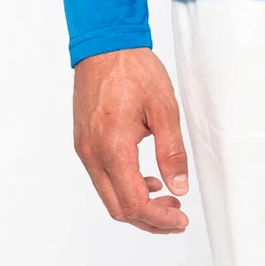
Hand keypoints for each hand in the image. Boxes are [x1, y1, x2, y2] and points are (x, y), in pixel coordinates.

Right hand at [72, 47, 189, 232]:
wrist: (104, 45)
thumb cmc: (133, 70)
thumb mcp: (164, 109)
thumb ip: (172, 152)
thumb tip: (178, 187)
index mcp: (113, 147)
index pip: (134, 203)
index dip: (159, 219)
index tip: (180, 220)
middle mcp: (93, 154)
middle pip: (118, 208)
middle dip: (149, 219)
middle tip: (177, 215)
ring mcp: (85, 150)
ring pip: (109, 196)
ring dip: (137, 204)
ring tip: (167, 198)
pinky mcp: (84, 143)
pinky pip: (102, 178)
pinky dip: (124, 187)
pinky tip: (147, 178)